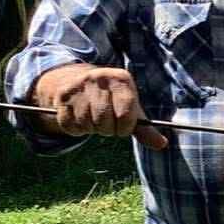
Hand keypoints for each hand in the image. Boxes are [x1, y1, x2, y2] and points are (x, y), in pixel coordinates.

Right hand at [33, 64, 167, 149]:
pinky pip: (70, 126)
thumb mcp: (132, 109)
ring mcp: (78, 86)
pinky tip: (81, 118)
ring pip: (86, 125)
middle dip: (107, 129)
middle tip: (106, 122)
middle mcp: (99, 78)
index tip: (123, 125)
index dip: (125, 127)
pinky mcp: (62, 96)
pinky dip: (76, 130)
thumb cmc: (113, 100)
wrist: (79, 81)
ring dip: (91, 129)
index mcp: (121, 79)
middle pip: (104, 122)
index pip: (126, 115)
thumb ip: (145, 128)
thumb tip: (162, 145)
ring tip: (94, 118)